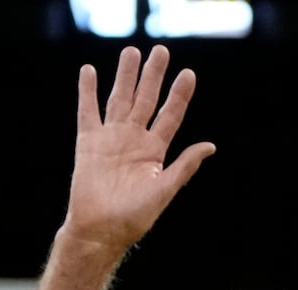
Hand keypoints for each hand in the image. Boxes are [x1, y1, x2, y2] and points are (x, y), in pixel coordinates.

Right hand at [63, 44, 216, 253]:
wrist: (100, 231)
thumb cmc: (133, 218)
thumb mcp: (164, 190)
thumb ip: (184, 166)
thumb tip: (210, 146)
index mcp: (154, 152)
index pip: (169, 115)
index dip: (179, 95)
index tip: (188, 74)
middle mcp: (134, 140)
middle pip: (145, 100)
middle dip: (153, 76)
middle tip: (160, 50)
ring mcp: (111, 139)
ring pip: (119, 99)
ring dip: (125, 76)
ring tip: (130, 52)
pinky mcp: (88, 143)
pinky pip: (88, 112)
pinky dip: (87, 92)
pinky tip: (89, 71)